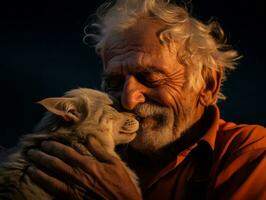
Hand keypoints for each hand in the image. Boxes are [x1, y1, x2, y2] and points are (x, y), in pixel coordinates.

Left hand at [26, 136, 141, 199]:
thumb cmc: (120, 183)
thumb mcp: (114, 163)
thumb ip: (99, 150)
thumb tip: (88, 136)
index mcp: (88, 165)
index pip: (67, 152)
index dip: (54, 146)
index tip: (45, 142)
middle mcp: (78, 176)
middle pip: (55, 163)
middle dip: (42, 156)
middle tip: (32, 151)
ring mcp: (73, 189)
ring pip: (51, 178)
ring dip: (39, 170)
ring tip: (29, 164)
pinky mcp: (72, 199)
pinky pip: (54, 191)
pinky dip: (44, 184)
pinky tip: (37, 180)